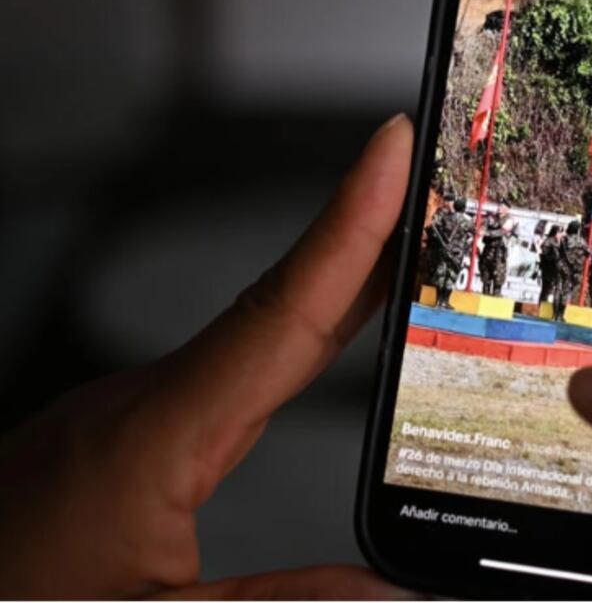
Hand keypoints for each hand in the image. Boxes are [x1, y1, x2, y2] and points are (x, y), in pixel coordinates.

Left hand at [0, 115, 415, 598]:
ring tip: (409, 251)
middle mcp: (137, 408)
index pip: (281, 314)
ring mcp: (124, 417)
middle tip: (433, 179)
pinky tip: (318, 334)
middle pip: (279, 304)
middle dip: (365, 235)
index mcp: (150, 441)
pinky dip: (289, 332)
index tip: (392, 149)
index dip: (350, 228)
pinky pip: (224, 365)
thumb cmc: (7, 599)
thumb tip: (391, 591)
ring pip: (250, 333)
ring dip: (333, 284)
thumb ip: (278, 602)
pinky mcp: (119, 438)